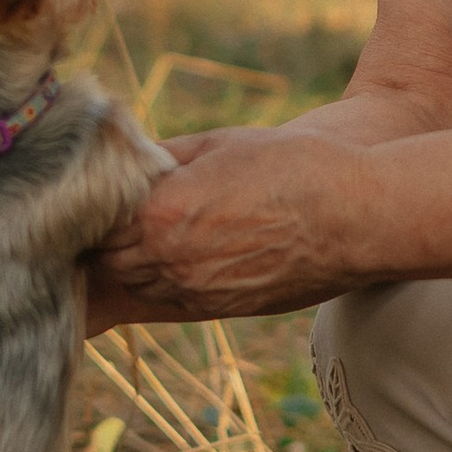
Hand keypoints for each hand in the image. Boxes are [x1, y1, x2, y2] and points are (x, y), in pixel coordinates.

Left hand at [87, 128, 362, 329]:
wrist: (356, 218)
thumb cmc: (294, 168)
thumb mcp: (221, 143)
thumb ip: (166, 155)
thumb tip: (129, 158)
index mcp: (163, 213)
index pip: (97, 221)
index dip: (95, 207)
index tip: (98, 192)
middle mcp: (170, 260)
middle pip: (108, 259)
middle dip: (109, 237)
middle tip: (120, 213)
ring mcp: (196, 291)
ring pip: (138, 283)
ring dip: (136, 261)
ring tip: (154, 231)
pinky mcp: (221, 308)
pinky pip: (171, 298)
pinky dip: (167, 278)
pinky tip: (186, 252)